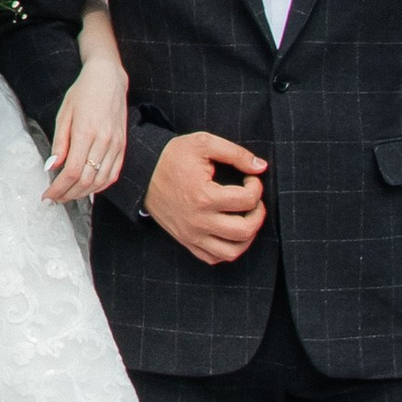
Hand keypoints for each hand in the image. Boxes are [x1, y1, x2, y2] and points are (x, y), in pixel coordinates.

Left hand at [43, 60, 127, 205]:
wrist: (109, 79)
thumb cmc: (83, 93)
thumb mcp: (64, 114)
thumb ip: (59, 143)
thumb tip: (52, 167)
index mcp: (86, 132)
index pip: (72, 171)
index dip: (59, 189)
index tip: (48, 195)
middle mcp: (104, 141)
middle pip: (87, 181)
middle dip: (68, 195)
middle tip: (55, 199)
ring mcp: (116, 145)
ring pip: (101, 181)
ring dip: (83, 194)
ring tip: (68, 196)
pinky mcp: (123, 146)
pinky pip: (113, 173)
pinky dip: (101, 186)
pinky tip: (88, 189)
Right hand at [144, 131, 269, 266]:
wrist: (141, 172)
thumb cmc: (172, 157)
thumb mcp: (203, 143)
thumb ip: (235, 153)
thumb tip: (260, 167)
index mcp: (204, 197)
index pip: (247, 200)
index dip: (256, 186)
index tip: (249, 178)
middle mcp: (198, 221)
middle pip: (244, 230)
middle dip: (258, 214)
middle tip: (253, 201)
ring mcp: (191, 235)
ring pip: (232, 252)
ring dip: (247, 237)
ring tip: (246, 219)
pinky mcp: (186, 241)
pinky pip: (213, 258)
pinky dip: (228, 249)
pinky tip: (229, 232)